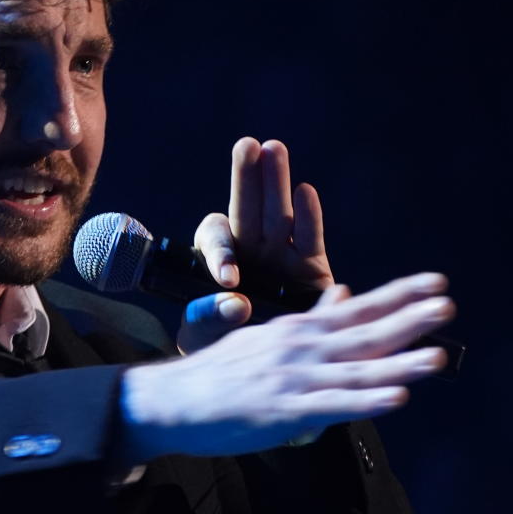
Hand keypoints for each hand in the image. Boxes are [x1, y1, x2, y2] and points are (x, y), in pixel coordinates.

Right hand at [123, 273, 453, 461]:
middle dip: (409, 320)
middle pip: (364, 333)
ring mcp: (294, 378)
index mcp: (299, 329)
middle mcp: (300, 347)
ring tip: (437, 355)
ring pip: (356, 370)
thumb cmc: (221, 371)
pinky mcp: (284, 410)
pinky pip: (333, 405)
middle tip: (447, 307)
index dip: (398, 295)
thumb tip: (346, 293)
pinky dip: (366, 401)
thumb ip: (310, 318)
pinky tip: (396, 398)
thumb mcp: (266, 335)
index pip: (358, 307)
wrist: (174, 398)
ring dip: (399, 363)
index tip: (436, 283)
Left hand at [178, 138, 333, 353]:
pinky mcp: (310, 268)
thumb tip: (236, 304)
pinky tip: (305, 191)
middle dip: (247, 178)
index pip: (217, 240)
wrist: (258, 367)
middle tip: (247, 146)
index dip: (222, 252)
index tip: (229, 277)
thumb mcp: (202, 335)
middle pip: (246, 209)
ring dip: (277, 182)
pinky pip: (309, 238)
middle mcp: (249, 251)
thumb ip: (211, 318)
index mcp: (217, 260)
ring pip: (278, 214)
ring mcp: (280, 255)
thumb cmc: (218, 344)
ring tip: (274, 149)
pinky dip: (309, 216)